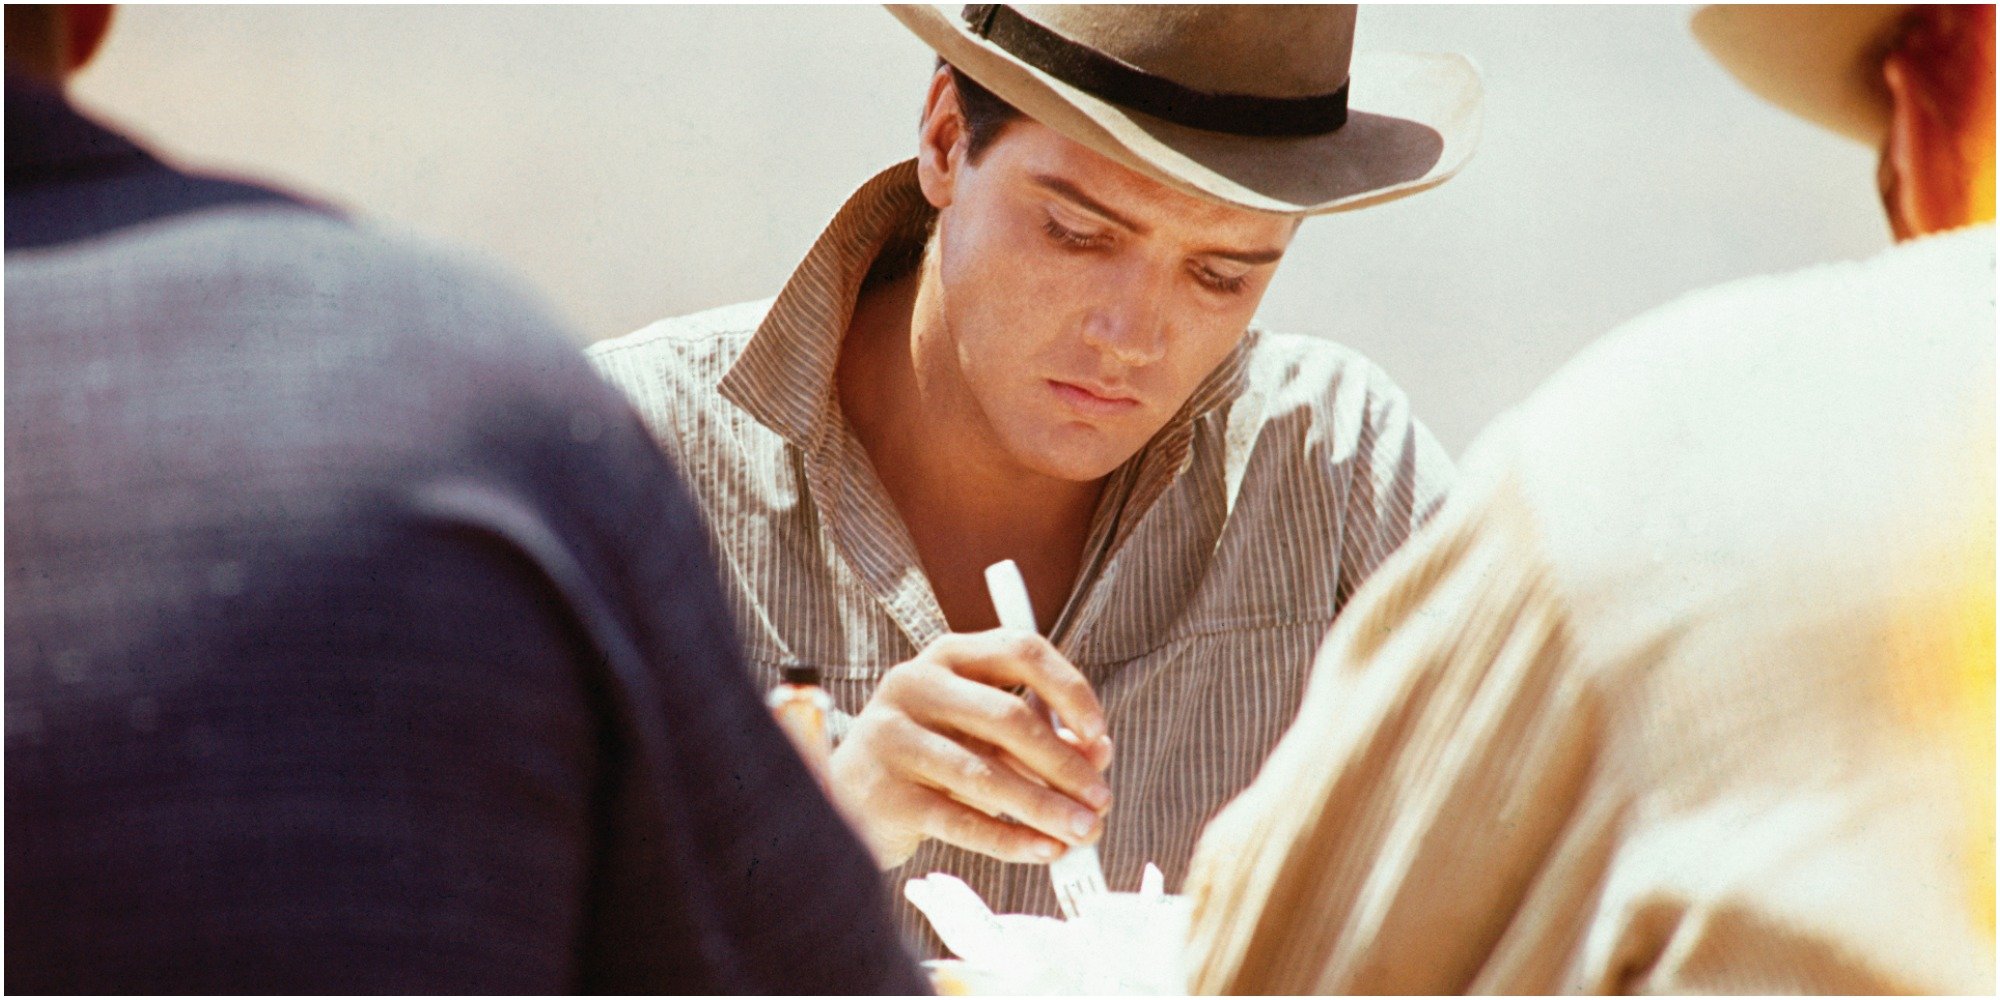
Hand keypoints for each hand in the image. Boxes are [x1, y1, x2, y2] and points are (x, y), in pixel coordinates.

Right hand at [829, 629, 1114, 867]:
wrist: (846, 797)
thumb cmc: (931, 755)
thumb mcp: (983, 733)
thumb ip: (1040, 736)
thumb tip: (1099, 754)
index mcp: (949, 656)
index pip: (1021, 651)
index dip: (1069, 690)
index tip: (1099, 733)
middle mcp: (916, 684)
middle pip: (1007, 716)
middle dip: (1064, 764)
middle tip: (1100, 800)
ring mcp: (894, 738)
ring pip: (985, 774)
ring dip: (1044, 807)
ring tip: (1083, 832)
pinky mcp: (886, 793)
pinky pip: (960, 821)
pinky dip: (1009, 839)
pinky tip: (1043, 850)